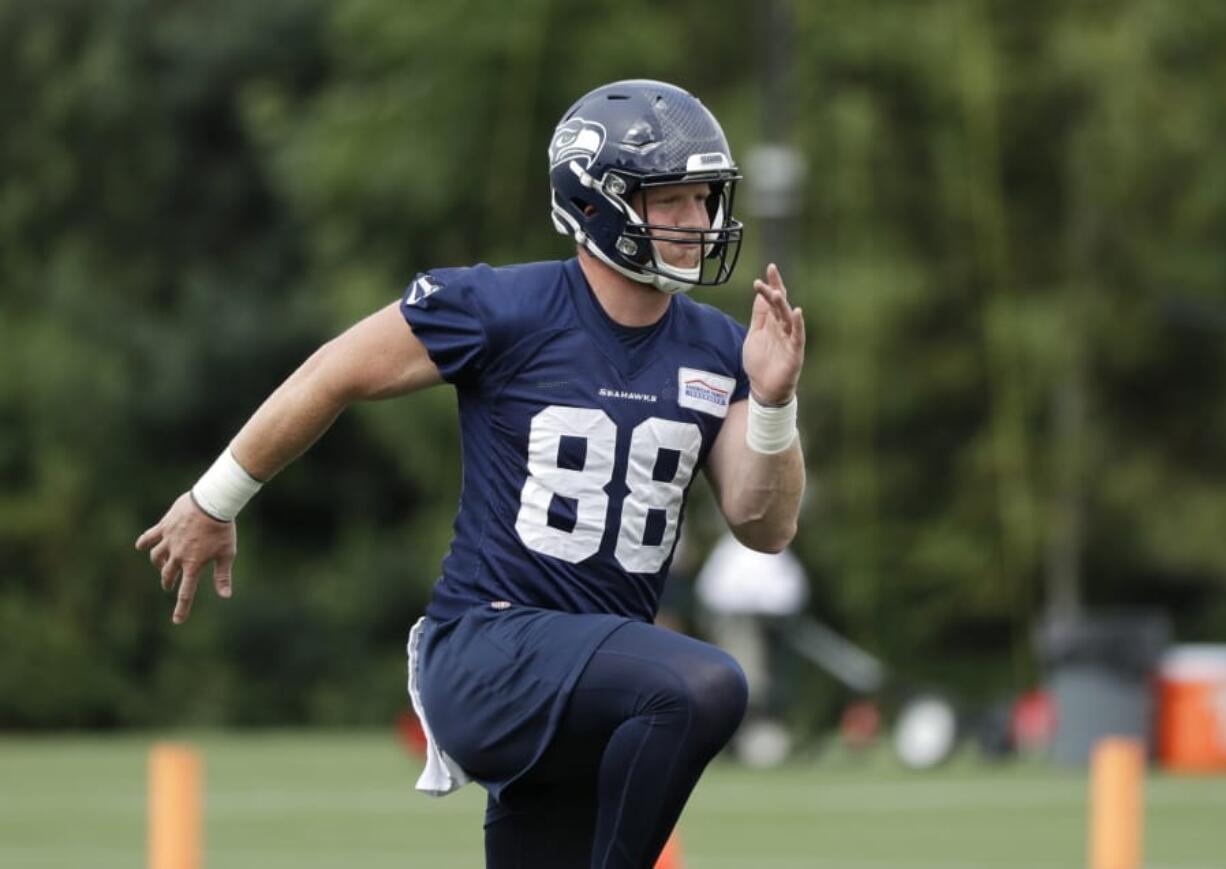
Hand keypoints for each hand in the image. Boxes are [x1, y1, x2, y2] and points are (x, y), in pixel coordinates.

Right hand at [135, 492, 236, 623]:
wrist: (212, 503)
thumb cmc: (222, 529)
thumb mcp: (227, 554)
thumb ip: (222, 576)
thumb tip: (225, 596)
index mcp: (193, 564)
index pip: (186, 592)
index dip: (182, 608)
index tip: (177, 620)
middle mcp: (177, 555)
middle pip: (168, 574)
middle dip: (168, 582)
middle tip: (169, 585)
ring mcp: (168, 540)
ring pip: (156, 557)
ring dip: (158, 564)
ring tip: (161, 565)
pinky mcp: (164, 526)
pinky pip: (149, 536)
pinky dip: (144, 542)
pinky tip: (141, 546)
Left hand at [744, 263, 804, 403]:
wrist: (763, 389)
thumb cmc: (760, 363)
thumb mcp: (755, 334)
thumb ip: (759, 316)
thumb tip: (760, 294)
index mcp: (772, 323)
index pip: (773, 299)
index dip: (772, 284)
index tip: (769, 268)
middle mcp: (783, 328)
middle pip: (780, 305)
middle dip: (776, 288)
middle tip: (770, 273)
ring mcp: (790, 339)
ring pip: (787, 318)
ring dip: (782, 304)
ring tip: (777, 291)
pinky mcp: (794, 352)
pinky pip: (797, 336)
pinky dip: (797, 324)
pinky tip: (797, 312)